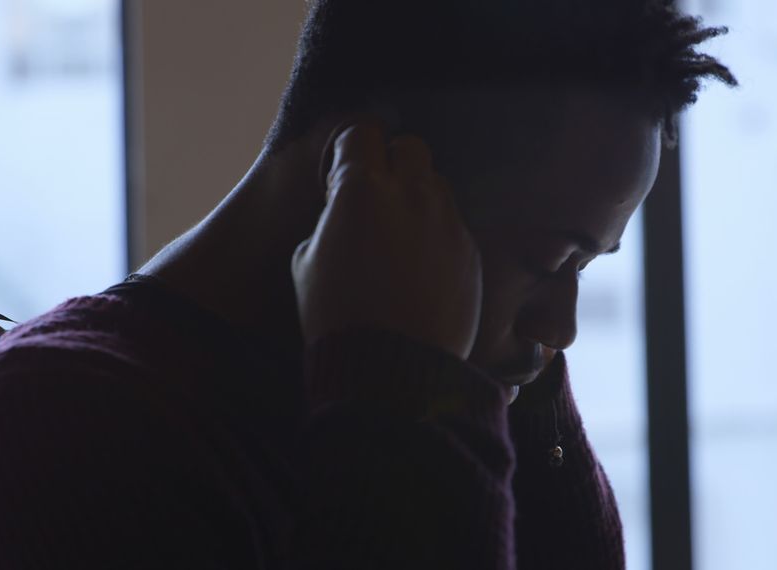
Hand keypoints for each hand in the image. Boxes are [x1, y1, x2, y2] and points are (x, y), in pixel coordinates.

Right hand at [292, 120, 482, 359]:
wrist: (393, 371)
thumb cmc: (338, 318)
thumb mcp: (306, 263)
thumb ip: (329, 219)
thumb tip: (342, 210)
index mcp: (362, 190)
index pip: (362, 134)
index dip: (350, 152)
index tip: (343, 174)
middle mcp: (412, 195)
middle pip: (409, 148)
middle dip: (392, 163)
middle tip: (375, 198)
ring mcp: (447, 222)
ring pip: (436, 185)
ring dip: (417, 198)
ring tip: (399, 237)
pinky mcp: (470, 251)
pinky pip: (453, 224)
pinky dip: (437, 234)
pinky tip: (421, 269)